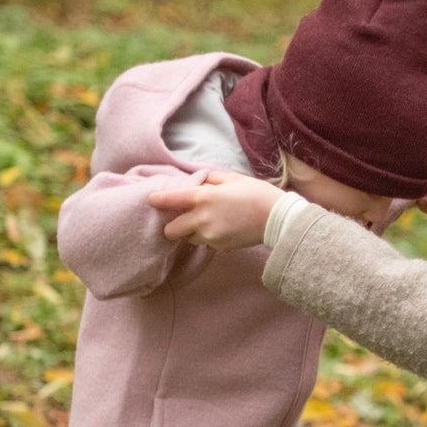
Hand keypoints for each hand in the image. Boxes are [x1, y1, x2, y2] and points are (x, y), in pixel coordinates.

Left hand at [145, 171, 282, 248]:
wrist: (276, 219)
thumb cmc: (256, 193)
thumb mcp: (232, 178)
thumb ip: (210, 180)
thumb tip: (198, 182)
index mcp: (203, 197)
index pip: (170, 199)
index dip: (157, 200)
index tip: (151, 200)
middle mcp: (202, 218)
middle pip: (171, 230)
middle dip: (173, 226)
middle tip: (182, 220)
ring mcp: (210, 236)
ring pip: (189, 238)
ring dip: (192, 232)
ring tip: (208, 223)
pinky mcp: (219, 247)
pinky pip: (206, 244)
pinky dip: (209, 238)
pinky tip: (223, 229)